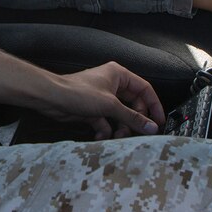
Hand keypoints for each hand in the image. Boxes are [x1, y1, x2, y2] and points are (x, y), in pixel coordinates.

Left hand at [34, 62, 164, 139]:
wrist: (52, 98)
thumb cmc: (77, 92)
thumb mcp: (111, 105)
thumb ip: (133, 117)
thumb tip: (151, 127)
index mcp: (118, 75)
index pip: (144, 89)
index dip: (153, 105)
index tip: (159, 121)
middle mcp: (112, 85)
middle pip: (133, 104)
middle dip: (135, 119)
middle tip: (139, 131)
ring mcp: (102, 98)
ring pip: (120, 115)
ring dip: (121, 127)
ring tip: (119, 135)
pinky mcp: (93, 110)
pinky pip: (106, 122)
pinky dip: (106, 131)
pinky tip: (101, 136)